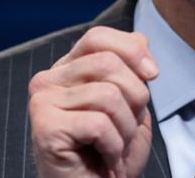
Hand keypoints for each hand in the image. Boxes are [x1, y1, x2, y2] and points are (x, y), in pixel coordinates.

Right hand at [29, 27, 158, 177]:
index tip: (151, 75)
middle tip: (126, 126)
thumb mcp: (132, 98)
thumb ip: (132, 62)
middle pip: (108, 63)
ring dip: (125, 127)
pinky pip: (99, 124)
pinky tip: (104, 157)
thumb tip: (141, 40)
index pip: (99, 37)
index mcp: (68, 67)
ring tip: (115, 145)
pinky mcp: (45, 128)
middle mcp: (48, 80)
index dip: (132, 51)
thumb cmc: (114, 149)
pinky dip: (114, 145)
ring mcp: (42, 103)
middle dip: (134, 97)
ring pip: (108, 95)